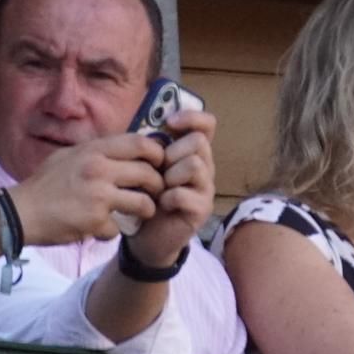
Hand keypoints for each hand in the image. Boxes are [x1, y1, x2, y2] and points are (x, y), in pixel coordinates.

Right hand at [10, 134, 165, 245]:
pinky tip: (101, 228)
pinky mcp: (95, 221)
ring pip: (143, 203)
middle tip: (156, 192)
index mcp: (93, 150)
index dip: (156, 153)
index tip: (158, 162)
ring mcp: (99, 196)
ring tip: (140, 214)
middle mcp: (99, 169)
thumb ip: (95, 152)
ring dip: (146, 211)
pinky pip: (119, 228)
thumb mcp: (68, 156)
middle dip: (158, 185)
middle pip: (148, 173)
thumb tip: (122, 149)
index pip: (139, 142)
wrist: (21, 212)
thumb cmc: (43, 184)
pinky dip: (112, 231)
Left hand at [127, 109, 216, 267]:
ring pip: (194, 165)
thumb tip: (147, 127)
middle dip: (173, 152)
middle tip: (160, 170)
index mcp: (192, 152)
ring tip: (160, 189)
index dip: (192, 117)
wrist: (146, 236)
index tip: (170, 122)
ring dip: (170, 175)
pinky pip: (184, 193)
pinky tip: (161, 205)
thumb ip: (152, 146)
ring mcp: (206, 188)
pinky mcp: (201, 210)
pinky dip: (168, 198)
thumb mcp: (148, 166)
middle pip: (198, 142)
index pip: (207, 124)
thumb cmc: (146, 195)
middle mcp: (205, 167)